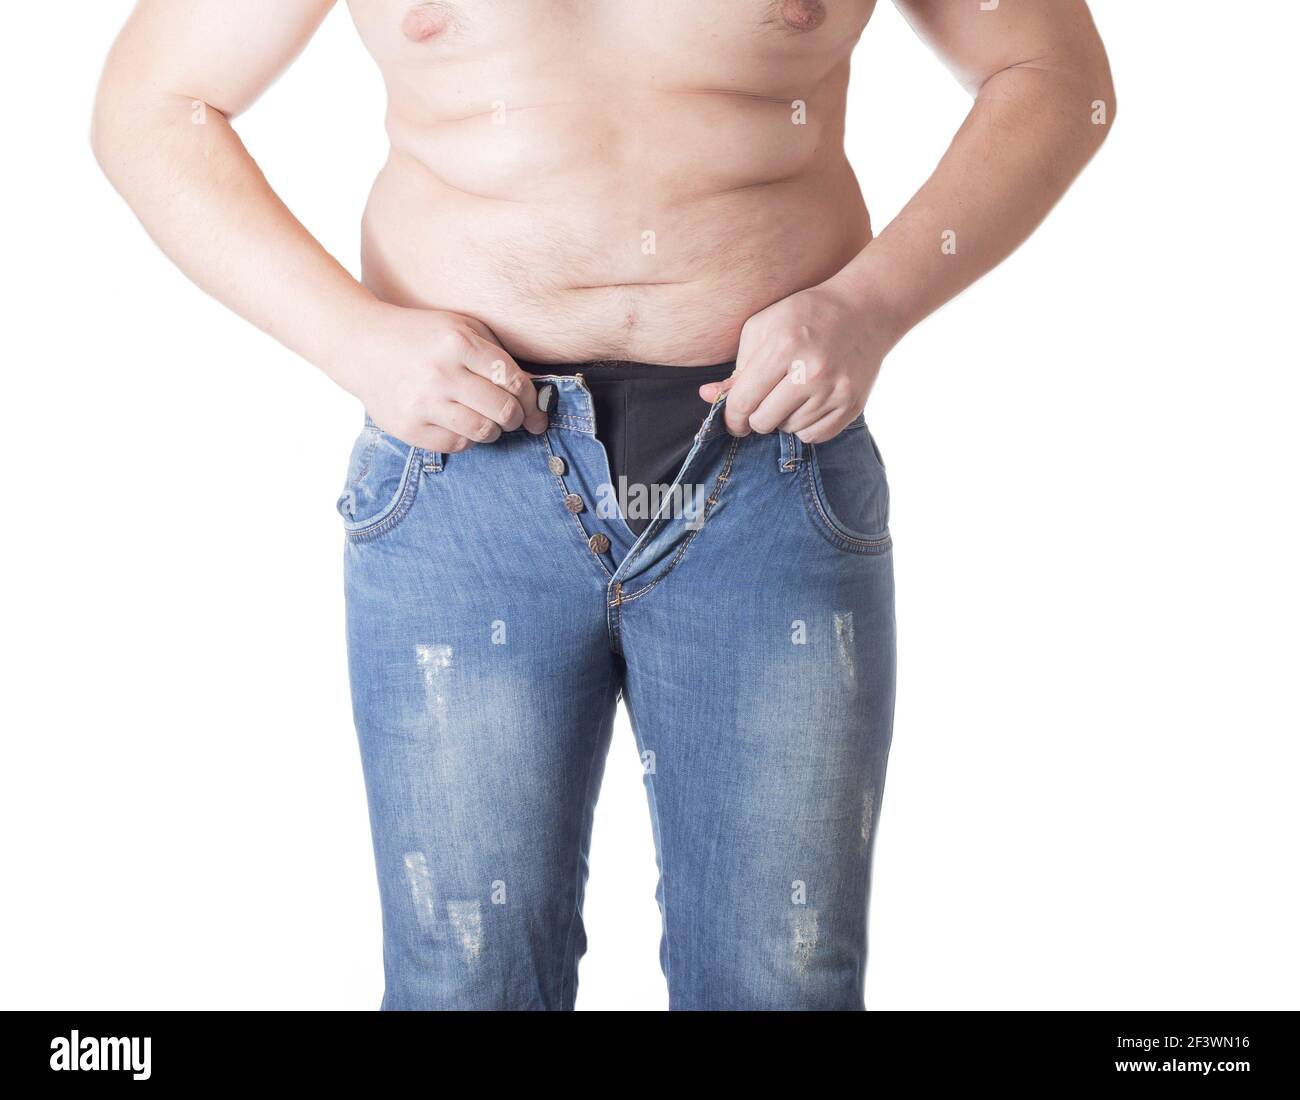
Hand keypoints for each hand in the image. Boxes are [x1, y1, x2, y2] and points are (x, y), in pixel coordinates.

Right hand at [337, 302, 546, 451]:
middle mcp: (440, 373)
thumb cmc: (422, 336)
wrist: (362, 346)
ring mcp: (422, 403)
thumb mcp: (462, 328)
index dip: (532, 400)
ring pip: (483, 432)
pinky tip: (461, 425)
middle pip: (503, 411)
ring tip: (489, 421)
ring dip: (495, 431)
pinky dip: (467, 439)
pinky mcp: (409, 428)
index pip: (513, 380)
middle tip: (516, 418)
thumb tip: (536, 392)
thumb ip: (499, 354)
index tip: (537, 410)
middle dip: (518, 418)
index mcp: (458, 342)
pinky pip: (457, 445)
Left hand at [699, 282, 895, 442]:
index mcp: (783, 348)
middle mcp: (811, 372)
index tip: (733, 419)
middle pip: (764, 422)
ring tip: (793, 393)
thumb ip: (736, 368)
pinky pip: (815, 436)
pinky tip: (809, 403)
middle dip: (756, 417)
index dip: (732, 416)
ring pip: (789, 430)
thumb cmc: (804, 315)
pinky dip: (806, 426)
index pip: (743, 402)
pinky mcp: (852, 404)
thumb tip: (708, 397)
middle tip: (763, 402)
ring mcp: (835, 390)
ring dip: (784, 418)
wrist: (864, 309)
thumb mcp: (763, 329)